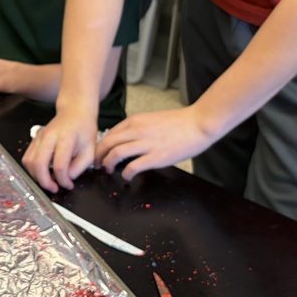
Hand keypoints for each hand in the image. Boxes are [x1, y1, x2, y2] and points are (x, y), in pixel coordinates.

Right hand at [22, 108, 97, 192]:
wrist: (74, 113)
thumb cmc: (84, 131)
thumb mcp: (90, 151)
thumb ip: (78, 168)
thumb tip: (66, 179)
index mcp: (66, 139)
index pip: (60, 166)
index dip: (63, 181)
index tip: (69, 185)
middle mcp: (49, 137)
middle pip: (39, 164)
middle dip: (45, 182)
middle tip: (54, 188)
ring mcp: (39, 137)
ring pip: (29, 162)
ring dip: (37, 176)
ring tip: (48, 181)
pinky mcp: (34, 140)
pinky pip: (27, 158)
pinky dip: (32, 169)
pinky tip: (43, 172)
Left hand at [96, 106, 211, 179]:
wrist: (199, 123)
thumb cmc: (180, 123)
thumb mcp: (153, 119)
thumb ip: (139, 128)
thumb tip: (128, 140)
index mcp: (136, 120)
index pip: (110, 133)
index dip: (101, 145)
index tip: (100, 153)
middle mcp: (137, 130)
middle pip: (107, 142)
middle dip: (99, 155)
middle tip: (98, 164)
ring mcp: (146, 143)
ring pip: (115, 153)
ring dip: (108, 164)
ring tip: (109, 170)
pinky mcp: (156, 156)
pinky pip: (132, 167)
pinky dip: (125, 173)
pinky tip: (127, 177)